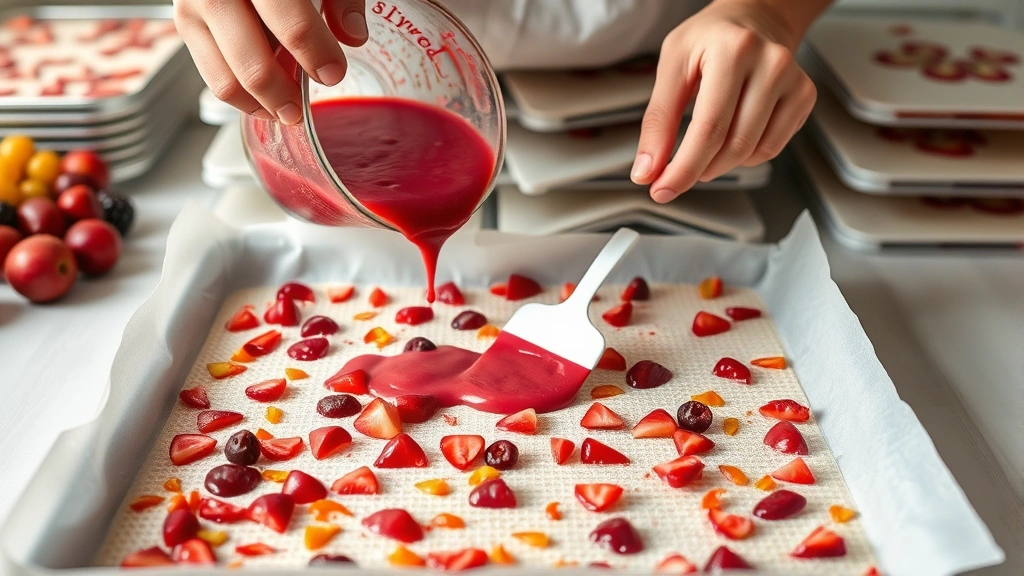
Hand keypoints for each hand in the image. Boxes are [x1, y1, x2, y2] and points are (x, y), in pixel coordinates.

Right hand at [173, 0, 367, 123]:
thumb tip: (353, 35)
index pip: (292, 25)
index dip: (317, 55)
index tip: (334, 73)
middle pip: (254, 64)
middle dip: (284, 95)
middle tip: (304, 108)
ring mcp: (196, 8)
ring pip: (228, 80)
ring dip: (262, 105)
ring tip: (286, 111)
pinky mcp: (186, 24)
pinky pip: (212, 76)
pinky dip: (241, 96)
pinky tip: (265, 100)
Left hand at [632, 0, 819, 201]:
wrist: (754, 17)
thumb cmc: (710, 39)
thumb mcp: (672, 66)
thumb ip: (658, 120)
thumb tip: (648, 170)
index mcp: (733, 49)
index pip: (709, 127)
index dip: (684, 168)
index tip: (662, 189)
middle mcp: (771, 62)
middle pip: (733, 145)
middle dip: (698, 169)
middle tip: (676, 173)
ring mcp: (794, 80)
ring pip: (753, 152)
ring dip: (720, 164)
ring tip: (703, 147)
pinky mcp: (804, 95)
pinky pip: (772, 148)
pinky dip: (745, 155)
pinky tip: (731, 136)